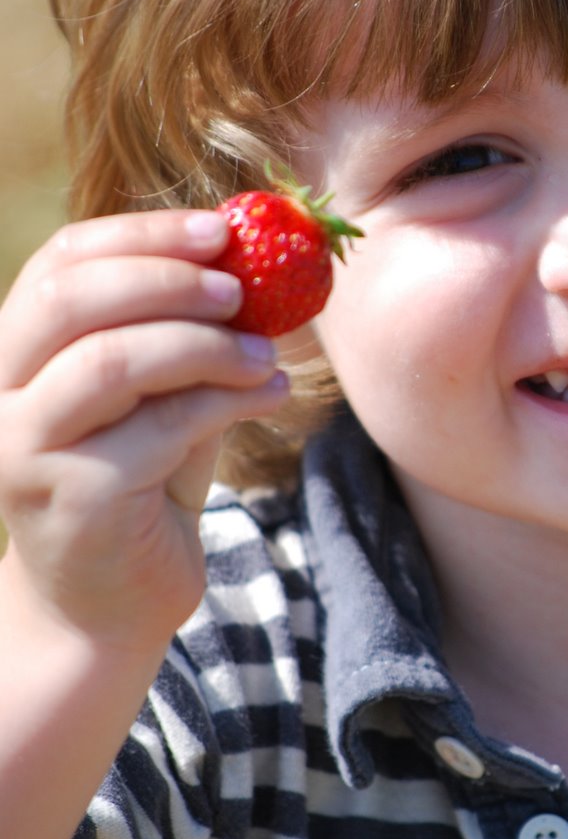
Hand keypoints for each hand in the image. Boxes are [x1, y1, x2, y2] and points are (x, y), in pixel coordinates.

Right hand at [0, 210, 288, 653]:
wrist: (109, 610)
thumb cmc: (140, 493)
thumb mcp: (161, 400)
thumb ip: (185, 340)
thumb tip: (260, 267)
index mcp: (16, 354)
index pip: (61, 263)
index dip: (141, 234)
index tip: (221, 228)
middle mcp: (1, 394)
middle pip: (71, 299)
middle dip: (167, 278)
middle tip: (242, 288)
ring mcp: (27, 446)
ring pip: (113, 360)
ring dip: (205, 345)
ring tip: (265, 354)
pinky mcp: (72, 496)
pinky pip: (160, 427)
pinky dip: (227, 400)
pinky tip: (270, 394)